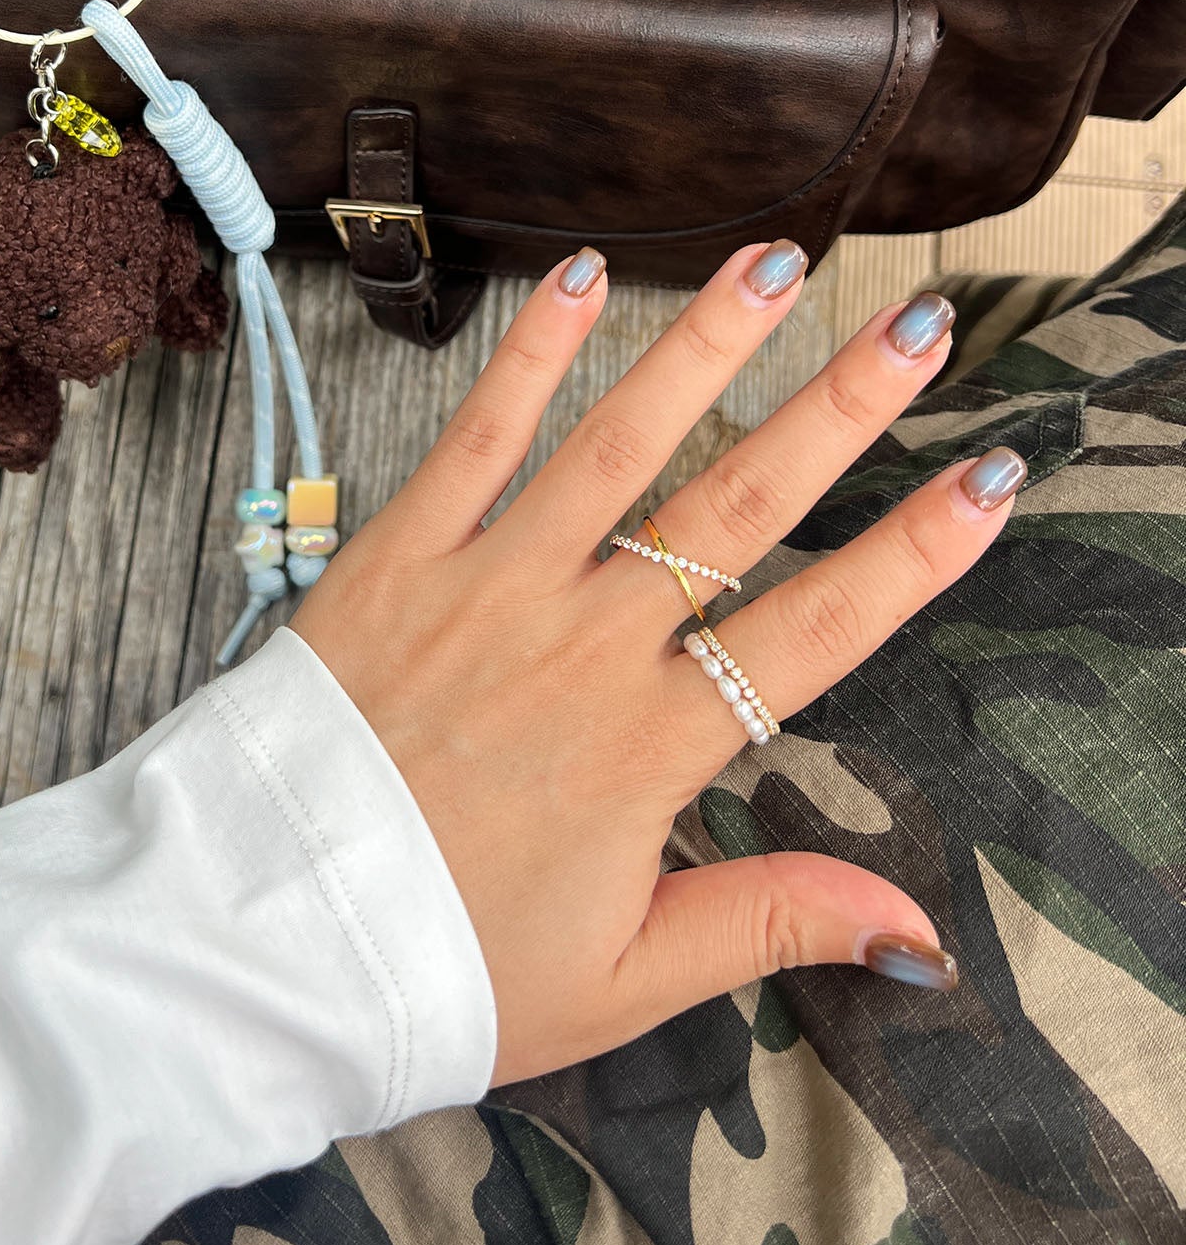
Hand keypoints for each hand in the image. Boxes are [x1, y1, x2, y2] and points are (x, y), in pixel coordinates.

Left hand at [290, 240, 1025, 1086]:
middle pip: (737, 508)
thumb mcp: (621, 979)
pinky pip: (474, 439)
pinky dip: (525, 356)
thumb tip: (914, 925)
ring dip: (704, 348)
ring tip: (775, 265)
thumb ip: (768, 921)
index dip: (913, 556)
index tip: (988, 479)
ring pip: (619, 447)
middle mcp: (581, 646)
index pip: (814, 633)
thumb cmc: (441, 966)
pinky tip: (574, 273)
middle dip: (840, 409)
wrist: (257, 941)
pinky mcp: (398, 557)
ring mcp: (488, 587)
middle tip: (919, 325)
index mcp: (646, 748)